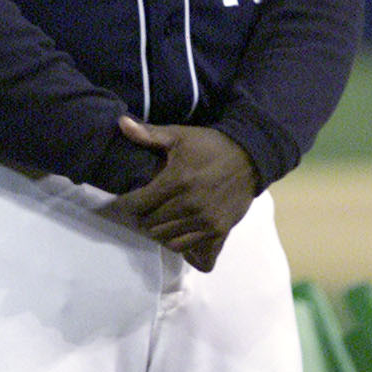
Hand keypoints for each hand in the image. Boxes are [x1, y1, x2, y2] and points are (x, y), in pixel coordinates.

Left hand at [104, 117, 257, 270]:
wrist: (250, 157)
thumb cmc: (211, 145)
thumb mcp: (179, 136)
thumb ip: (149, 134)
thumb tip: (120, 122)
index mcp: (177, 180)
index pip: (139, 204)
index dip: (125, 205)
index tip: (122, 202)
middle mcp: (190, 204)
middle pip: (150, 224)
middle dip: (141, 218)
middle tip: (141, 210)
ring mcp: (205, 220)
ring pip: (167, 240)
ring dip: (158, 232)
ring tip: (158, 220)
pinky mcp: (219, 230)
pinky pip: (189, 249)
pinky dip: (178, 243)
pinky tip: (176, 231)